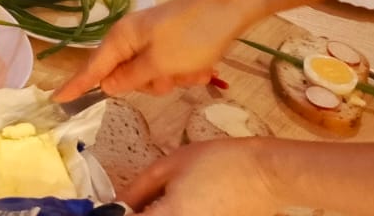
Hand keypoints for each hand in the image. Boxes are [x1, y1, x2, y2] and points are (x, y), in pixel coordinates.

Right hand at [56, 0, 250, 101]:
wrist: (229, 10)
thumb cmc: (191, 36)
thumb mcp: (160, 64)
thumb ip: (130, 78)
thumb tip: (105, 85)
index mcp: (121, 38)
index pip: (93, 68)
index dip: (76, 85)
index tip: (56, 100)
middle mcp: (131, 36)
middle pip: (126, 75)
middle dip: (150, 83)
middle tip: (172, 76)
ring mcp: (151, 38)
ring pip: (151, 74)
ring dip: (172, 78)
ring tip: (193, 68)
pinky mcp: (170, 41)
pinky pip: (168, 67)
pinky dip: (184, 71)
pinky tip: (202, 65)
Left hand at [120, 140, 283, 215]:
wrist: (266, 174)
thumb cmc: (217, 162)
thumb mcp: (168, 167)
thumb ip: (136, 190)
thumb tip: (113, 205)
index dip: (113, 215)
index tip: (106, 207)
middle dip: (135, 215)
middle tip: (132, 204)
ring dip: (153, 214)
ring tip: (155, 201)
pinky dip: (170, 214)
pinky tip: (172, 205)